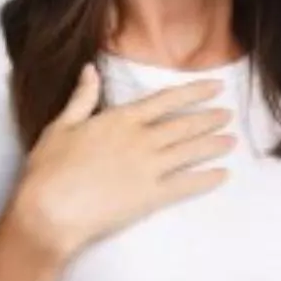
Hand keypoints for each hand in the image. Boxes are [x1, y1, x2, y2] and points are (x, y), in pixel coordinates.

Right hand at [8, 63, 234, 261]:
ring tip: (232, 141)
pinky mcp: (152, 196)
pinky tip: (223, 175)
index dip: (195, 92)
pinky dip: (208, 179)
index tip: (216, 87)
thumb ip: (81, 98)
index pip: (167, 100)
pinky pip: (187, 184)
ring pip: (191, 151)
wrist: (48, 211)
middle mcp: (141, 140)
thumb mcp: (60, 126)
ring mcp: (150, 168)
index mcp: (121, 120)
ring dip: (214, 144)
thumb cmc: (48, 170)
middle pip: (185, 125)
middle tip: (229, 115)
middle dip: (210, 119)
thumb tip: (90, 69)